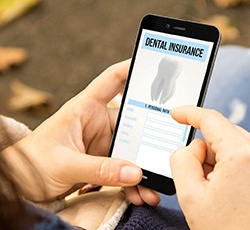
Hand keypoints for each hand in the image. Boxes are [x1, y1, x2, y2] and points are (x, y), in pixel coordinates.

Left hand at [4, 60, 158, 205]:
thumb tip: (134, 173)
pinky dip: (131, 181)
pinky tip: (138, 194)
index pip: (111, 80)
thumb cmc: (34, 162)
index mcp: (85, 108)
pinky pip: (123, 168)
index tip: (153, 66)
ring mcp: (101, 142)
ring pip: (130, 150)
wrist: (22, 183)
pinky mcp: (102, 160)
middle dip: (148, 140)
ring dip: (141, 169)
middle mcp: (97, 122)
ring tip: (151, 188)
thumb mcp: (65, 164)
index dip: (131, 69)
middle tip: (163, 154)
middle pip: (132, 122)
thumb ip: (99, 169)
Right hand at [170, 106, 249, 228]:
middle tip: (197, 180)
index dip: (189, 113)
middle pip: (218, 135)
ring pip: (227, 147)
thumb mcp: (190, 195)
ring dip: (213, 163)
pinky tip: (225, 192)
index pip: (210, 119)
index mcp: (241, 155)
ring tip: (214, 192)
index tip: (176, 113)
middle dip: (202, 151)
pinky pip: (238, 157)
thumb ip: (181, 160)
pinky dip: (224, 168)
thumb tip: (190, 147)